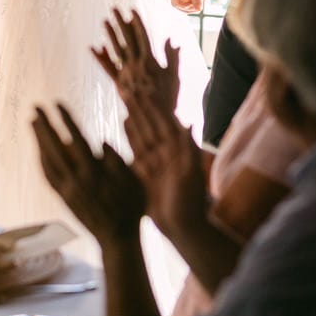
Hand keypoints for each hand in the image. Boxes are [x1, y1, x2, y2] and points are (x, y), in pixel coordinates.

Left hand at [32, 103, 143, 246]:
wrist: (118, 239)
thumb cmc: (131, 207)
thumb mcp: (133, 180)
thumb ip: (117, 160)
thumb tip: (101, 142)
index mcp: (95, 171)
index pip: (76, 138)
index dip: (66, 119)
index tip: (56, 103)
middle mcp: (78, 179)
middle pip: (55, 147)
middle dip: (44, 125)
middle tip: (34, 107)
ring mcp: (68, 190)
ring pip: (47, 161)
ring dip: (38, 140)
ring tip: (33, 123)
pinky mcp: (64, 199)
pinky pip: (48, 176)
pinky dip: (41, 161)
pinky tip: (38, 150)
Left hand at [93, 8, 179, 117]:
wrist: (153, 116)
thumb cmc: (167, 97)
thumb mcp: (173, 76)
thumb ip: (171, 57)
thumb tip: (171, 40)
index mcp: (150, 60)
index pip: (142, 36)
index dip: (137, 22)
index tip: (131, 10)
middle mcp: (136, 64)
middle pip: (127, 39)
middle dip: (121, 23)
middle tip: (114, 9)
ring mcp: (125, 73)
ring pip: (116, 50)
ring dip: (110, 35)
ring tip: (104, 21)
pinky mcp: (118, 83)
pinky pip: (108, 68)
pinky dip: (100, 58)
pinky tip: (93, 47)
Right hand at [124, 96, 207, 241]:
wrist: (183, 228)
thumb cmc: (190, 202)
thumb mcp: (191, 174)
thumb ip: (188, 148)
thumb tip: (189, 122)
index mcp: (179, 151)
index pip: (164, 122)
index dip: (155, 106)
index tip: (145, 89)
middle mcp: (167, 152)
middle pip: (151, 124)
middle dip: (141, 107)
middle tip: (130, 88)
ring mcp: (156, 162)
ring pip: (143, 133)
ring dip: (136, 117)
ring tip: (126, 99)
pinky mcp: (146, 172)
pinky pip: (137, 150)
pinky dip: (131, 135)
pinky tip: (124, 122)